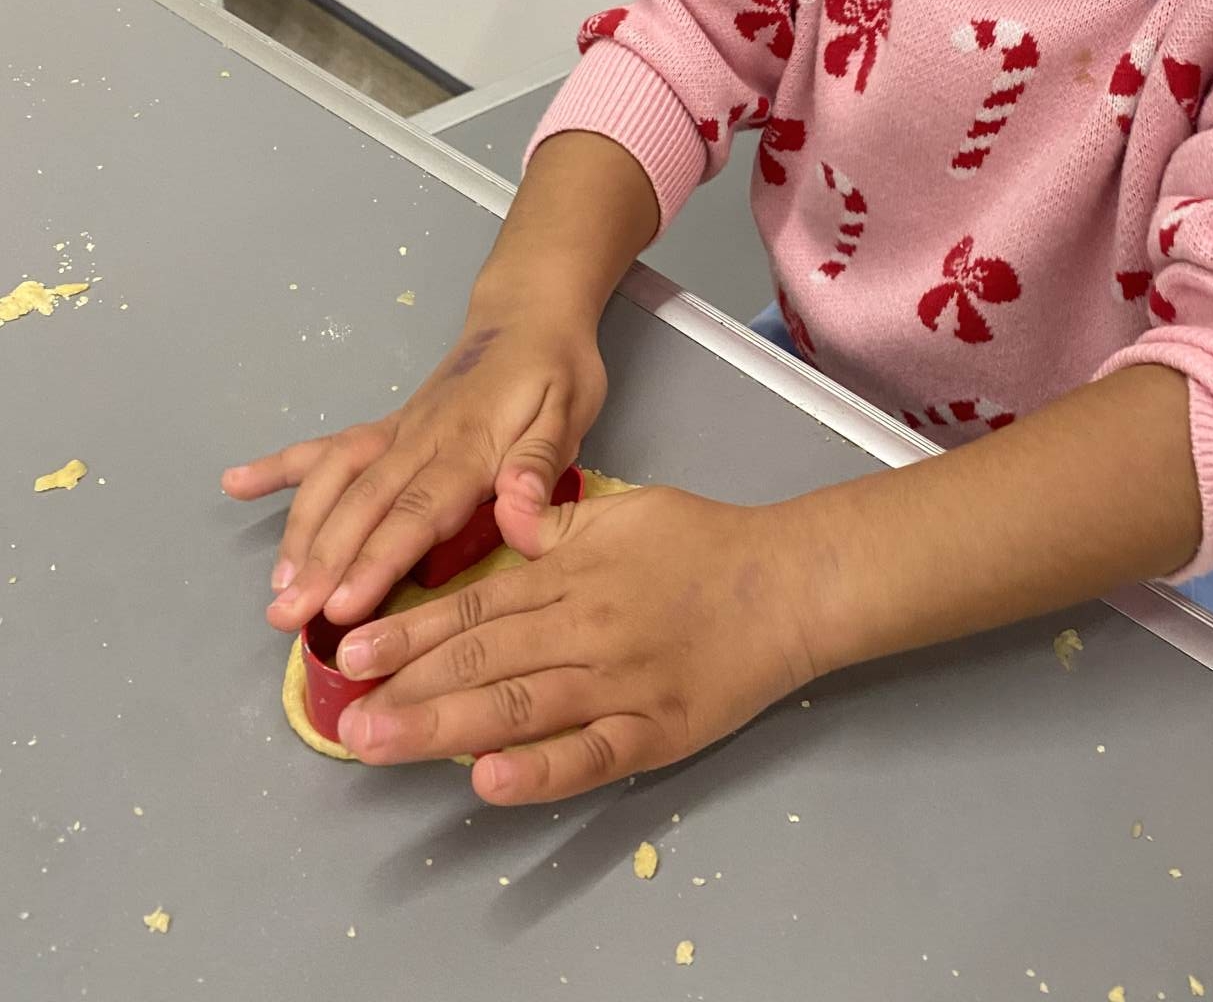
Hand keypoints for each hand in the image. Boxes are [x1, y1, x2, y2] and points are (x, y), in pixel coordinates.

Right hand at [221, 306, 606, 631]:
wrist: (531, 313)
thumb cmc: (557, 373)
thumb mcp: (570, 414)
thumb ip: (540, 465)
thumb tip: (520, 514)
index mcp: (471, 447)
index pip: (419, 511)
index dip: (378, 560)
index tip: (343, 605)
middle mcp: (422, 439)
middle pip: (364, 503)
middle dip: (322, 562)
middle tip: (286, 617)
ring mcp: (396, 431)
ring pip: (335, 478)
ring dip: (301, 530)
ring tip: (275, 588)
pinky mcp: (386, 426)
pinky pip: (327, 446)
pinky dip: (279, 465)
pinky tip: (235, 484)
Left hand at [331, 485, 818, 803]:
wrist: (788, 583)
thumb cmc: (704, 542)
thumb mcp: (624, 510)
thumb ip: (553, 522)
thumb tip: (496, 520)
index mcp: (570, 574)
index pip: (475, 607)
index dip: (410, 631)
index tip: (354, 651)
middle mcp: (584, 628)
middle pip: (482, 661)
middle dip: (407, 688)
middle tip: (346, 717)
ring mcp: (618, 683)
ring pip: (518, 707)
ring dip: (443, 728)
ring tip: (382, 745)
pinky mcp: (655, 731)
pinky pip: (591, 755)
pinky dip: (539, 772)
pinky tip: (490, 781)